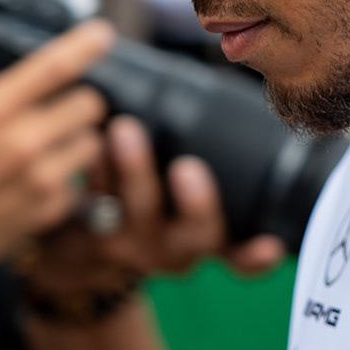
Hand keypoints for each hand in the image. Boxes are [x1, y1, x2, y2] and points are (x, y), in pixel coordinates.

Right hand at [0, 9, 114, 283]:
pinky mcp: (45, 213)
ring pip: (91, 144)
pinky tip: (40, 175)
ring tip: (51, 139)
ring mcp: (38, 180)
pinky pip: (78, 184)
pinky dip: (67, 177)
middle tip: (60, 103)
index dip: (86, 44)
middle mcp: (24, 142)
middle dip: (79, 98)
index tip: (103, 33)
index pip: (56, 65)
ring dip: (77, 137)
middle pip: (90, 104)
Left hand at [21, 116, 285, 307]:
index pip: (242, 258)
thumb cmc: (152, 202)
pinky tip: (93, 140)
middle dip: (196, 205)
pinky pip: (93, 202)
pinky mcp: (90, 230)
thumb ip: (216, 167)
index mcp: (208, 239)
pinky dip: (95, 169)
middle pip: (196, 236)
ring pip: (140, 215)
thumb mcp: (188, 202)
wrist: (83, 246)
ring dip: (134, 172)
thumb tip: (247, 91)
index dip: (256, 257)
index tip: (267, 244)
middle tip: (188, 168)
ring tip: (125, 130)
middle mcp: (175, 250)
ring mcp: (131, 244)